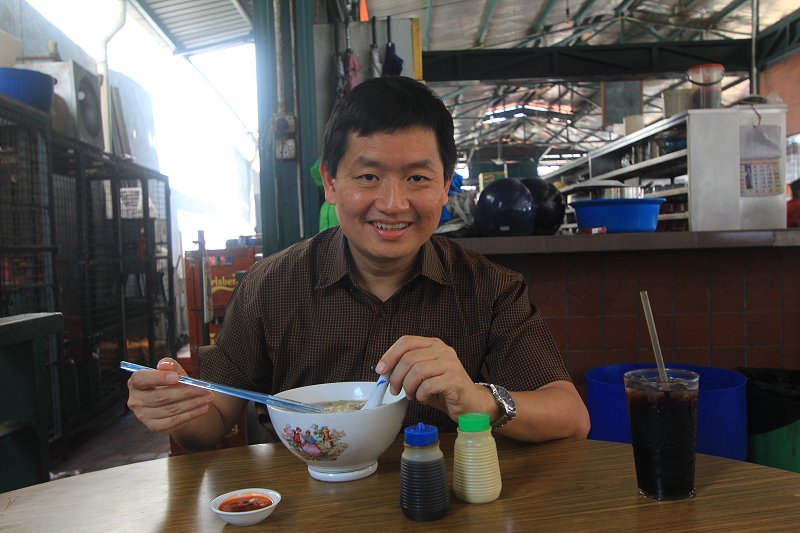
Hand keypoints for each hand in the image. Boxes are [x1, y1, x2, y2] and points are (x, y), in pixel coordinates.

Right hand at [126, 358, 213, 433]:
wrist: (173, 402)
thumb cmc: (171, 383)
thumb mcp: (172, 371)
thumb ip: (170, 365)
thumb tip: (165, 365)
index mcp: (135, 382)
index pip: (141, 379)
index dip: (158, 378)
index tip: (177, 377)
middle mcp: (135, 400)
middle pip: (160, 396)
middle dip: (185, 392)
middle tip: (204, 388)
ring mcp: (143, 415)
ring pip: (170, 410)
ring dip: (192, 403)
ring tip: (208, 397)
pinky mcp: (154, 426)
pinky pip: (174, 421)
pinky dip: (191, 414)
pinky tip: (203, 408)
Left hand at [375, 335, 494, 421]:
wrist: (470, 404)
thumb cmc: (444, 389)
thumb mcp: (423, 375)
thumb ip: (407, 368)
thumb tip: (383, 370)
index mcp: (434, 344)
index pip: (406, 341)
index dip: (390, 355)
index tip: (380, 370)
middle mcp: (443, 351)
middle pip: (409, 358)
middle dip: (396, 377)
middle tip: (395, 390)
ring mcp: (451, 364)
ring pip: (417, 371)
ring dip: (409, 387)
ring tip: (412, 395)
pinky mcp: (454, 380)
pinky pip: (428, 386)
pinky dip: (421, 395)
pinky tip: (423, 398)